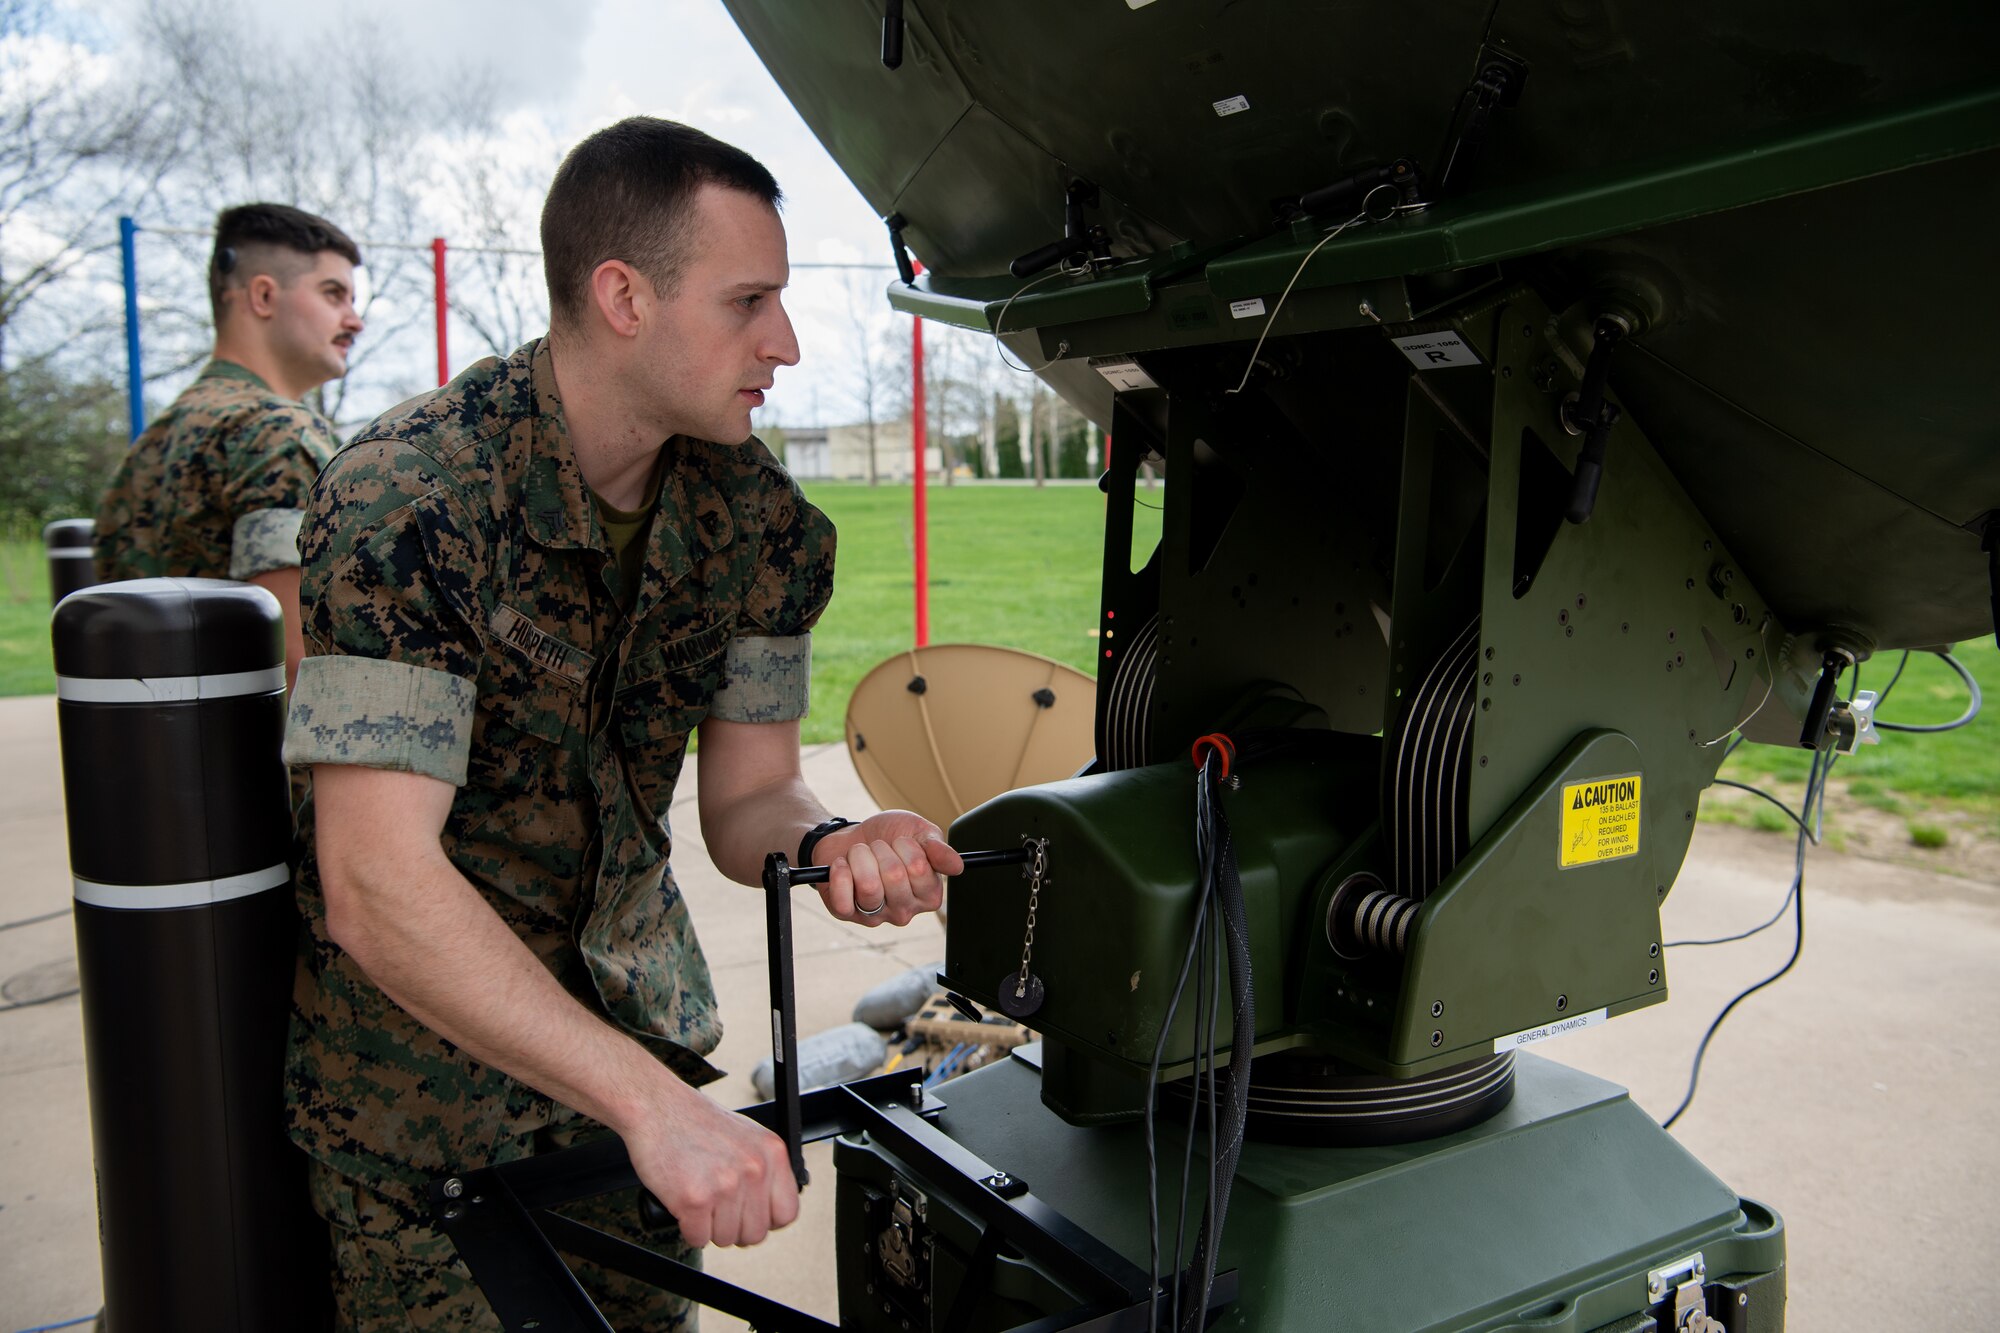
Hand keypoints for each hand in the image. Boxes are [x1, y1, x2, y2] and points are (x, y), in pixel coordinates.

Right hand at [622, 1082, 799, 1247]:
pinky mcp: (695, 1200)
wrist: (656, 1106)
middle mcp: (755, 1169)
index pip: (787, 1213)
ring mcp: (726, 1185)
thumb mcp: (747, 1136)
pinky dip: (688, 1229)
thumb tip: (770, 1206)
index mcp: (772, 1153)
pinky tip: (684, 1205)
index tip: (749, 1216)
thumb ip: (763, 1169)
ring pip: (726, 1239)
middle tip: (717, 1209)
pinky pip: (698, 1238)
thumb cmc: (695, 1121)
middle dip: (734, 1228)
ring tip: (699, 1200)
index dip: (766, 1221)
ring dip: (709, 1228)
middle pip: (756, 1233)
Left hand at [813, 811, 962, 925]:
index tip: (901, 843)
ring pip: (869, 886)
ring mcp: (875, 916)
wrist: (851, 835)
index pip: (920, 868)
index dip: (906, 846)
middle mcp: (905, 911)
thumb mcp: (919, 833)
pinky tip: (843, 866)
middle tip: (878, 848)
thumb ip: (938, 849)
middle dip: (881, 850)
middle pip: (894, 876)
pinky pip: (843, 899)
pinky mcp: (847, 914)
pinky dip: (840, 873)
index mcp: (929, 894)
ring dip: (859, 857)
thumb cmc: (889, 836)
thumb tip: (957, 866)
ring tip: (860, 854)